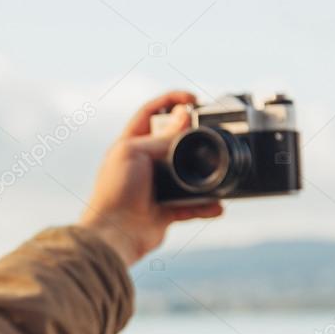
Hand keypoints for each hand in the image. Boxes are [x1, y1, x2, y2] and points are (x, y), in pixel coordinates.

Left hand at [77, 90, 222, 265]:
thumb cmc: (116, 191)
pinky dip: (205, 205)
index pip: (151, 112)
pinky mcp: (166, 209)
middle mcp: (144, 163)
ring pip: (187, 173)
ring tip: (219, 169)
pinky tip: (217, 205)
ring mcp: (156, 186)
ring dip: (204, 173)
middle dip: (193, 135)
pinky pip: (192, 204)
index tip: (193, 99)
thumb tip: (184, 116)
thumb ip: (161, 137)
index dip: (171, 100)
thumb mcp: (134, 153)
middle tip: (211, 131)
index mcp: (130, 144)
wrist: (115, 234)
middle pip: (174, 140)